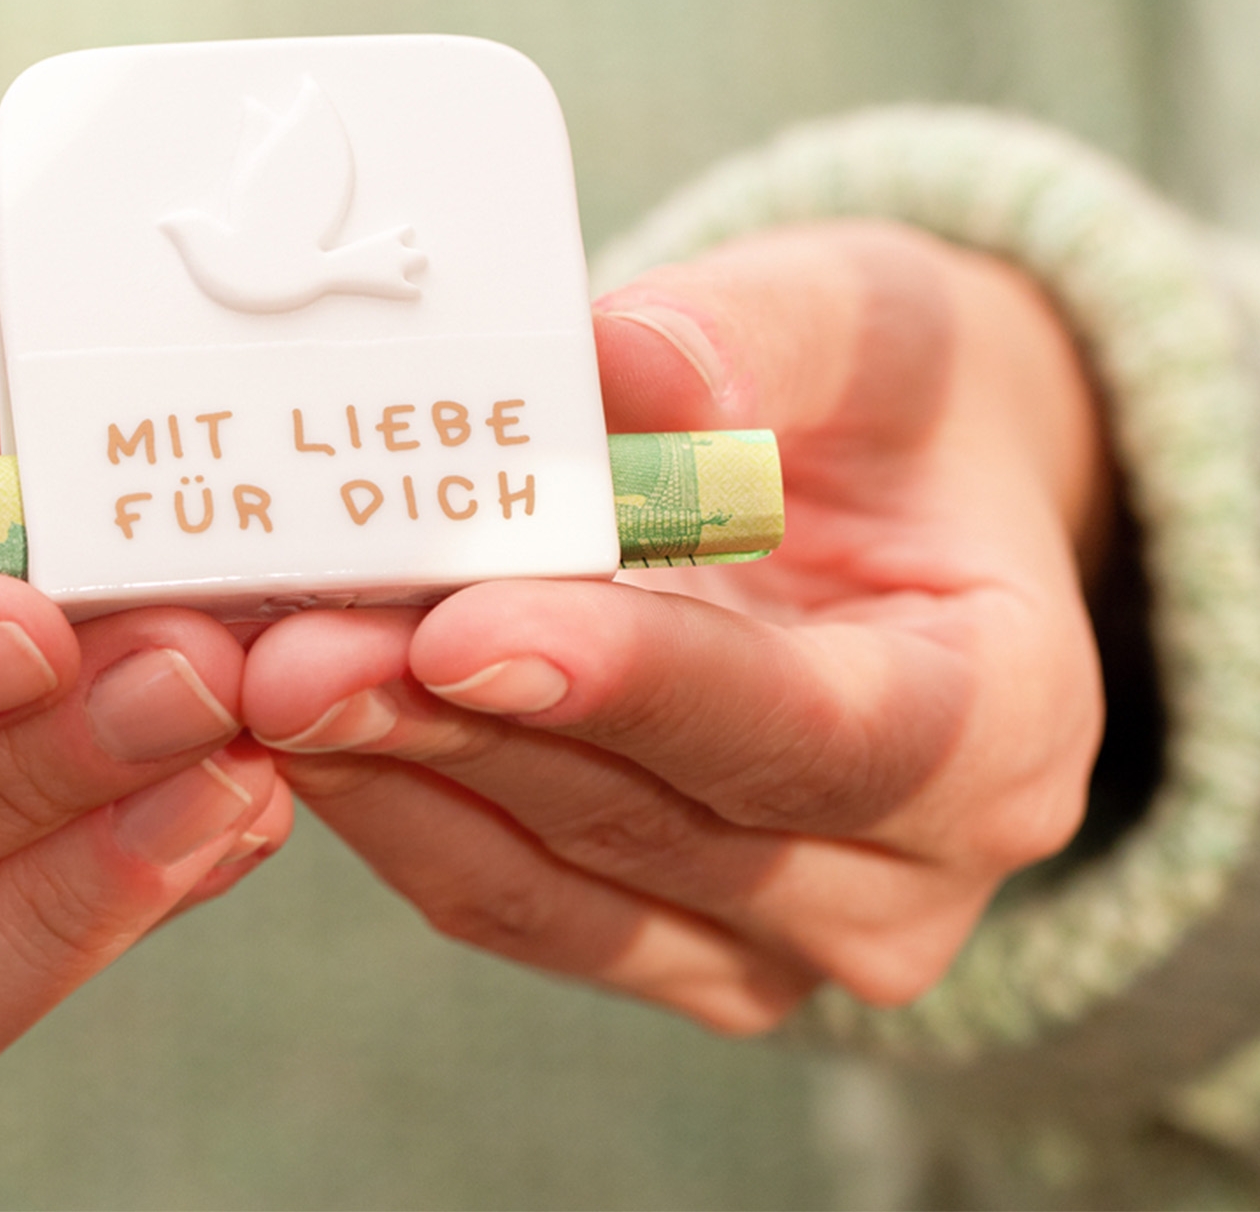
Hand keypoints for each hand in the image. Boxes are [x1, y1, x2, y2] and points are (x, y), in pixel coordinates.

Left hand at [243, 221, 1109, 1033]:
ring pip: (551, 881)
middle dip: (452, 724)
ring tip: (257, 662)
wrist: (883, 489)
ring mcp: (780, 932)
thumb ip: (755, 340)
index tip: (465, 625)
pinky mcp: (667, 940)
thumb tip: (625, 368)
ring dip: (394, 771)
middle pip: (649, 821)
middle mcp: (906, 872)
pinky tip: (298, 713)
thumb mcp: (858, 320)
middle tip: (287, 643)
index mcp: (1002, 722)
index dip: (632, 685)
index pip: (811, 734)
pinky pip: (509, 895)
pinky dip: (397, 804)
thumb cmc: (886, 396)